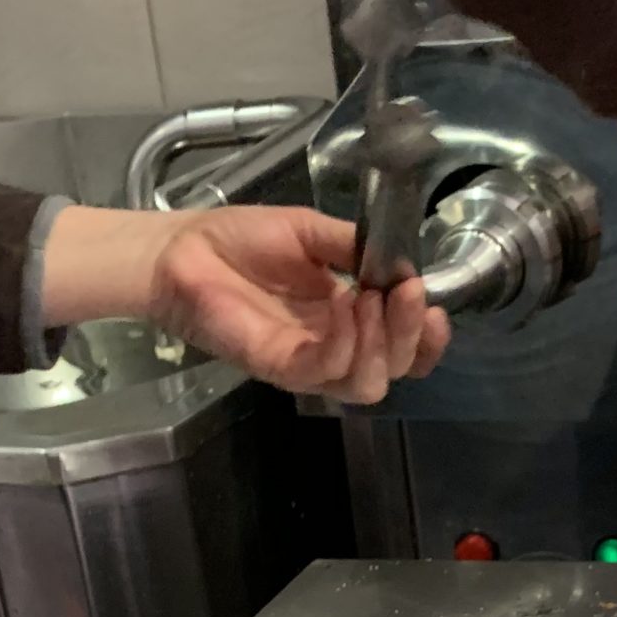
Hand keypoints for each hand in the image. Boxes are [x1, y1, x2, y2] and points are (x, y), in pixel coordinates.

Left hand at [45, 205, 449, 403]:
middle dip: (411, 335)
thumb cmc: (237, 240)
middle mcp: (331, 347)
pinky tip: (344, 306)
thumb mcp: (310, 232)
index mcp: (345, 319)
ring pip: (366, 384)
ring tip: (369, 300)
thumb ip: (353, 247)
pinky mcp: (275, 364)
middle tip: (406, 294)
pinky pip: (323, 370)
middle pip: (394, 370)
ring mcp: (304, 361)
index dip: (427, 337)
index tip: (434, 305)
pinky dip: (343, 342)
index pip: (402, 348)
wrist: (182, 248)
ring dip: (381, 343)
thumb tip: (399, 261)